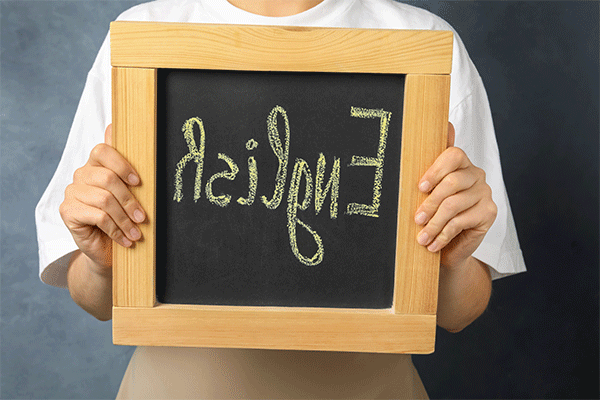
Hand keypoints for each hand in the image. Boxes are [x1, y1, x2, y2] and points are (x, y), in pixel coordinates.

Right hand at [59, 124, 144, 268]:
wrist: (106, 248)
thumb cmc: (121, 218)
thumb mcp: (129, 194)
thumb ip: (127, 169)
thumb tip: (116, 128)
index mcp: (96, 165)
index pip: (102, 150)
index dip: (122, 164)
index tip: (139, 182)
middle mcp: (81, 175)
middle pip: (107, 178)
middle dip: (130, 200)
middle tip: (142, 218)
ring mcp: (72, 192)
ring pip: (104, 200)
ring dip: (125, 220)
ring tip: (136, 233)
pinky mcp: (67, 211)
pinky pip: (98, 217)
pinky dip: (116, 230)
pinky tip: (125, 239)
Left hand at [414, 122, 496, 269]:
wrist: (448, 248)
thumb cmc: (434, 216)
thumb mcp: (427, 193)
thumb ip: (431, 166)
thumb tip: (445, 126)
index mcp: (460, 164)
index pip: (453, 155)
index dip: (436, 170)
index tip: (420, 187)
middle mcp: (475, 175)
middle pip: (452, 182)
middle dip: (430, 202)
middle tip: (416, 218)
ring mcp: (485, 193)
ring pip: (454, 205)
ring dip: (434, 224)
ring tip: (422, 237)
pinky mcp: (489, 213)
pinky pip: (461, 222)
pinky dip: (443, 234)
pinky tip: (433, 244)